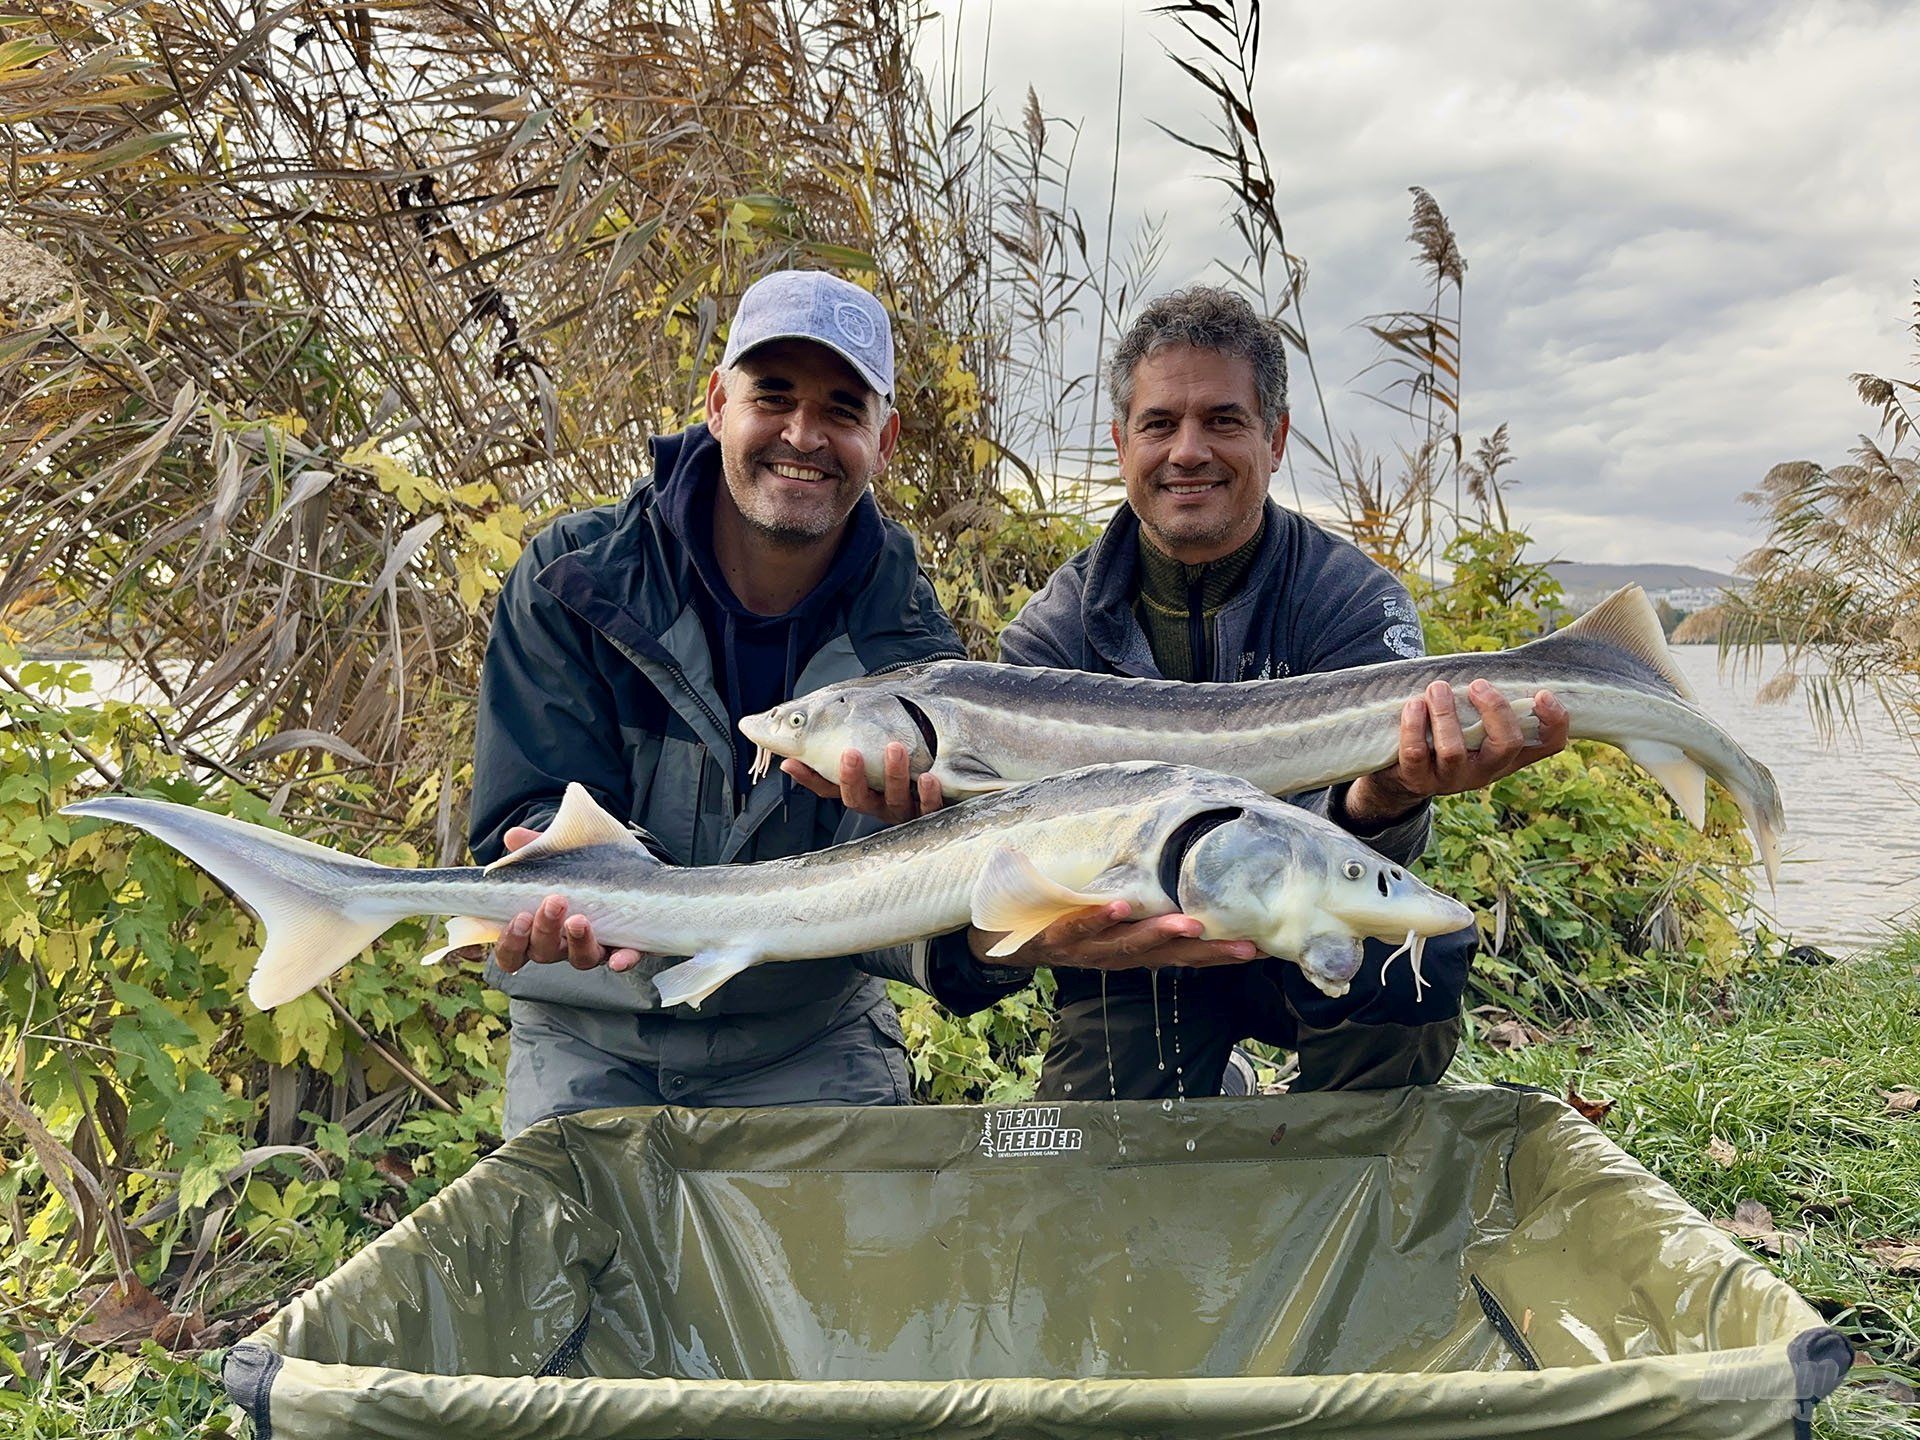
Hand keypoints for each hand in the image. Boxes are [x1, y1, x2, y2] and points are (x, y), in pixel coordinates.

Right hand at [491, 826, 645, 974]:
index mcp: (538, 929)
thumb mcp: (556, 858)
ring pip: (581, 959)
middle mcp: (563, 945)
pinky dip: (622, 960)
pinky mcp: (626, 946)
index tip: (519, 917)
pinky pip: (625, 959)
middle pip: (544, 952)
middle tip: (553, 903)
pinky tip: (618, 960)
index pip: (513, 951)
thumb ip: (534, 849)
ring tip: (579, 920)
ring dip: (577, 942)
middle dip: (545, 930)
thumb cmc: (580, 873)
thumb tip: (513, 836)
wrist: (628, 876)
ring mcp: (594, 948)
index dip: (511, 943)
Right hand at [781, 742, 942, 825]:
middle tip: (851, 752)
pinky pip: (930, 809)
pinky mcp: (934, 812)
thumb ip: (853, 742)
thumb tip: (812, 732)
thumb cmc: (913, 758)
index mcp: (865, 790)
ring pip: (896, 801)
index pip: (829, 787)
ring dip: (894, 776)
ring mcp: (907, 809)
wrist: (958, 774)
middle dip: (853, 777)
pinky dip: (929, 795)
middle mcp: (881, 803)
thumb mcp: (880, 750)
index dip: (810, 778)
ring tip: (896, 749)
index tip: (792, 762)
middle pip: (860, 798)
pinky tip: (930, 778)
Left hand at [970, 900, 1259, 971]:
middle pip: (1163, 957)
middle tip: (1242, 946)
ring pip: (1125, 945)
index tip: (1258, 949)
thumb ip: (1135, 889)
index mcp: (1127, 947)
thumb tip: (1177, 852)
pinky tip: (1120, 905)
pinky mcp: (1048, 936)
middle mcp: (1111, 954)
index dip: (1217, 955)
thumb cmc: (1056, 915)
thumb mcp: (1100, 906)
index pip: (1179, 954)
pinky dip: (1097, 918)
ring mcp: (1081, 948)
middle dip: (1203, 953)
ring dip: (1156, 936)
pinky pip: (1076, 927)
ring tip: (1189, 925)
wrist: (991, 933)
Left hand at [1345, 679, 1569, 825]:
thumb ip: (1488, 702)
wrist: (1402, 776)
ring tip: (1437, 687)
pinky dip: (1414, 725)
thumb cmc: (1445, 735)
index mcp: (1506, 755)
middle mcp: (1485, 770)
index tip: (1542, 693)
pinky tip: (1413, 705)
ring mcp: (1451, 778)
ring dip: (1445, 713)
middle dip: (1495, 710)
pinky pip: (1416, 753)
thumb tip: (1498, 661)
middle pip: (1506, 745)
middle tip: (1478, 684)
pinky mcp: (1418, 779)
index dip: (1555, 722)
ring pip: (1454, 751)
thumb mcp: (1473, 723)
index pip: (1548, 745)